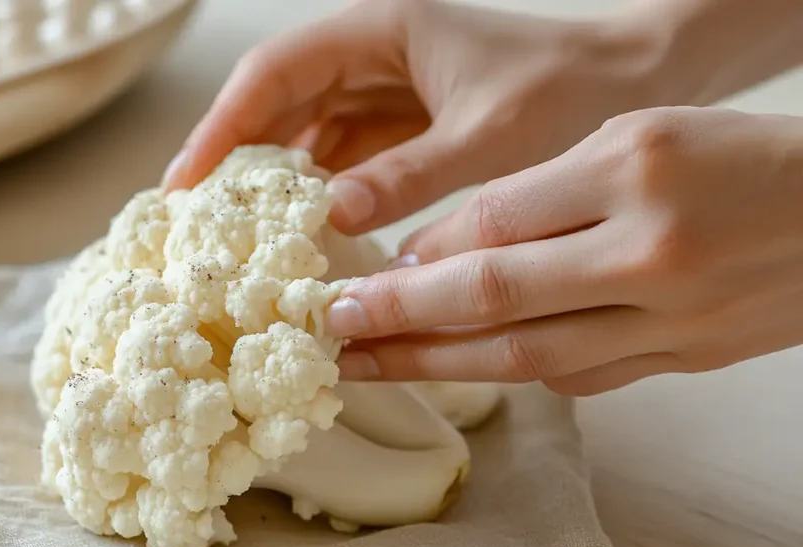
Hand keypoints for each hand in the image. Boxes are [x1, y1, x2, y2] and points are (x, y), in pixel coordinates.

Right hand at [163, 0, 671, 234]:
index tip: (187, 186)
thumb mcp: (491, 137)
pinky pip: (338, 158)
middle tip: (196, 226)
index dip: (223, 127)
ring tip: (236, 240)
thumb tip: (327, 218)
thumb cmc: (572, 92)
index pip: (274, 73)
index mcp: (381, 30)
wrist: (635, 84)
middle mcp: (371, 54)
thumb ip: (411, 175)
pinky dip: (314, 194)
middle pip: (275, 102)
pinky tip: (301, 236)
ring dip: (270, 181)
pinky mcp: (401, 127)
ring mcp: (384, 90)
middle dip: (233, 159)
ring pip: (302, 132)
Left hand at [329, 107, 802, 394]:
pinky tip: (463, 374)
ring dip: (437, 366)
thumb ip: (537, 195)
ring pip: (528, 355)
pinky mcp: (684, 360)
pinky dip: (513, 375)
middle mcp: (649, 247)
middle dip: (400, 319)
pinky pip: (580, 378)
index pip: (493, 220)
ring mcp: (671, 314)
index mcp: (632, 169)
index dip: (418, 256)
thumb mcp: (632, 139)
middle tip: (334, 331)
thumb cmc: (731, 158)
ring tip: (372, 369)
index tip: (365, 276)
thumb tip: (438, 253)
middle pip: (494, 297)